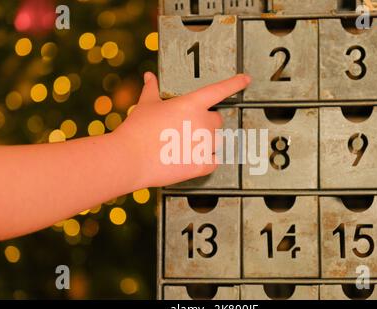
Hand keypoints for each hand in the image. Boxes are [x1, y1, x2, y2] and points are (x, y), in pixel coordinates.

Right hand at [114, 72, 250, 187]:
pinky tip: (193, 158)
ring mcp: (205, 145)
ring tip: (187, 144)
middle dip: (207, 122)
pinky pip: (216, 160)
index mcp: (191, 104)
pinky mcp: (203, 165)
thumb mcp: (146, 105)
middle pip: (217, 119)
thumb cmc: (137, 130)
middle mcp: (203, 123)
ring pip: (218, 140)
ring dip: (208, 140)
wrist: (130, 158)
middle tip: (188, 128)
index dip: (235, 83)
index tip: (246, 80)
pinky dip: (208, 159)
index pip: (219, 90)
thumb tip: (149, 76)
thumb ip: (152, 89)